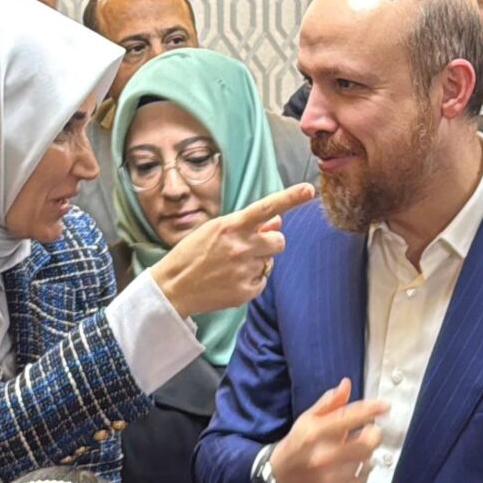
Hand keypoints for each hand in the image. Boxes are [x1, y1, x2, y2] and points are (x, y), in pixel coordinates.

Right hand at [146, 182, 312, 316]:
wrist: (173, 288)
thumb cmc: (193, 254)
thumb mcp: (215, 231)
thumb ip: (247, 225)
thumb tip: (277, 220)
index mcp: (231, 226)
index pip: (266, 208)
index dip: (290, 198)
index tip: (308, 190)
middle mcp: (241, 247)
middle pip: (279, 241)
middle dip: (270, 242)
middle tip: (250, 247)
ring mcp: (244, 271)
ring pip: (270, 261)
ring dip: (258, 261)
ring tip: (232, 265)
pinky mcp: (246, 292)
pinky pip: (262, 280)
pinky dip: (251, 280)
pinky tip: (230, 280)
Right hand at [269, 379, 391, 482]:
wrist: (277, 479)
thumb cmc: (297, 444)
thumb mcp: (307, 419)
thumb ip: (329, 403)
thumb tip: (347, 383)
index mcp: (315, 433)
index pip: (350, 418)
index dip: (371, 410)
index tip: (385, 406)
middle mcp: (323, 457)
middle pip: (367, 445)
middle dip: (373, 435)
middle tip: (371, 431)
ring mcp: (330, 479)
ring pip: (366, 463)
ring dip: (364, 454)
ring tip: (354, 451)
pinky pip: (362, 482)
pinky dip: (362, 473)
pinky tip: (353, 468)